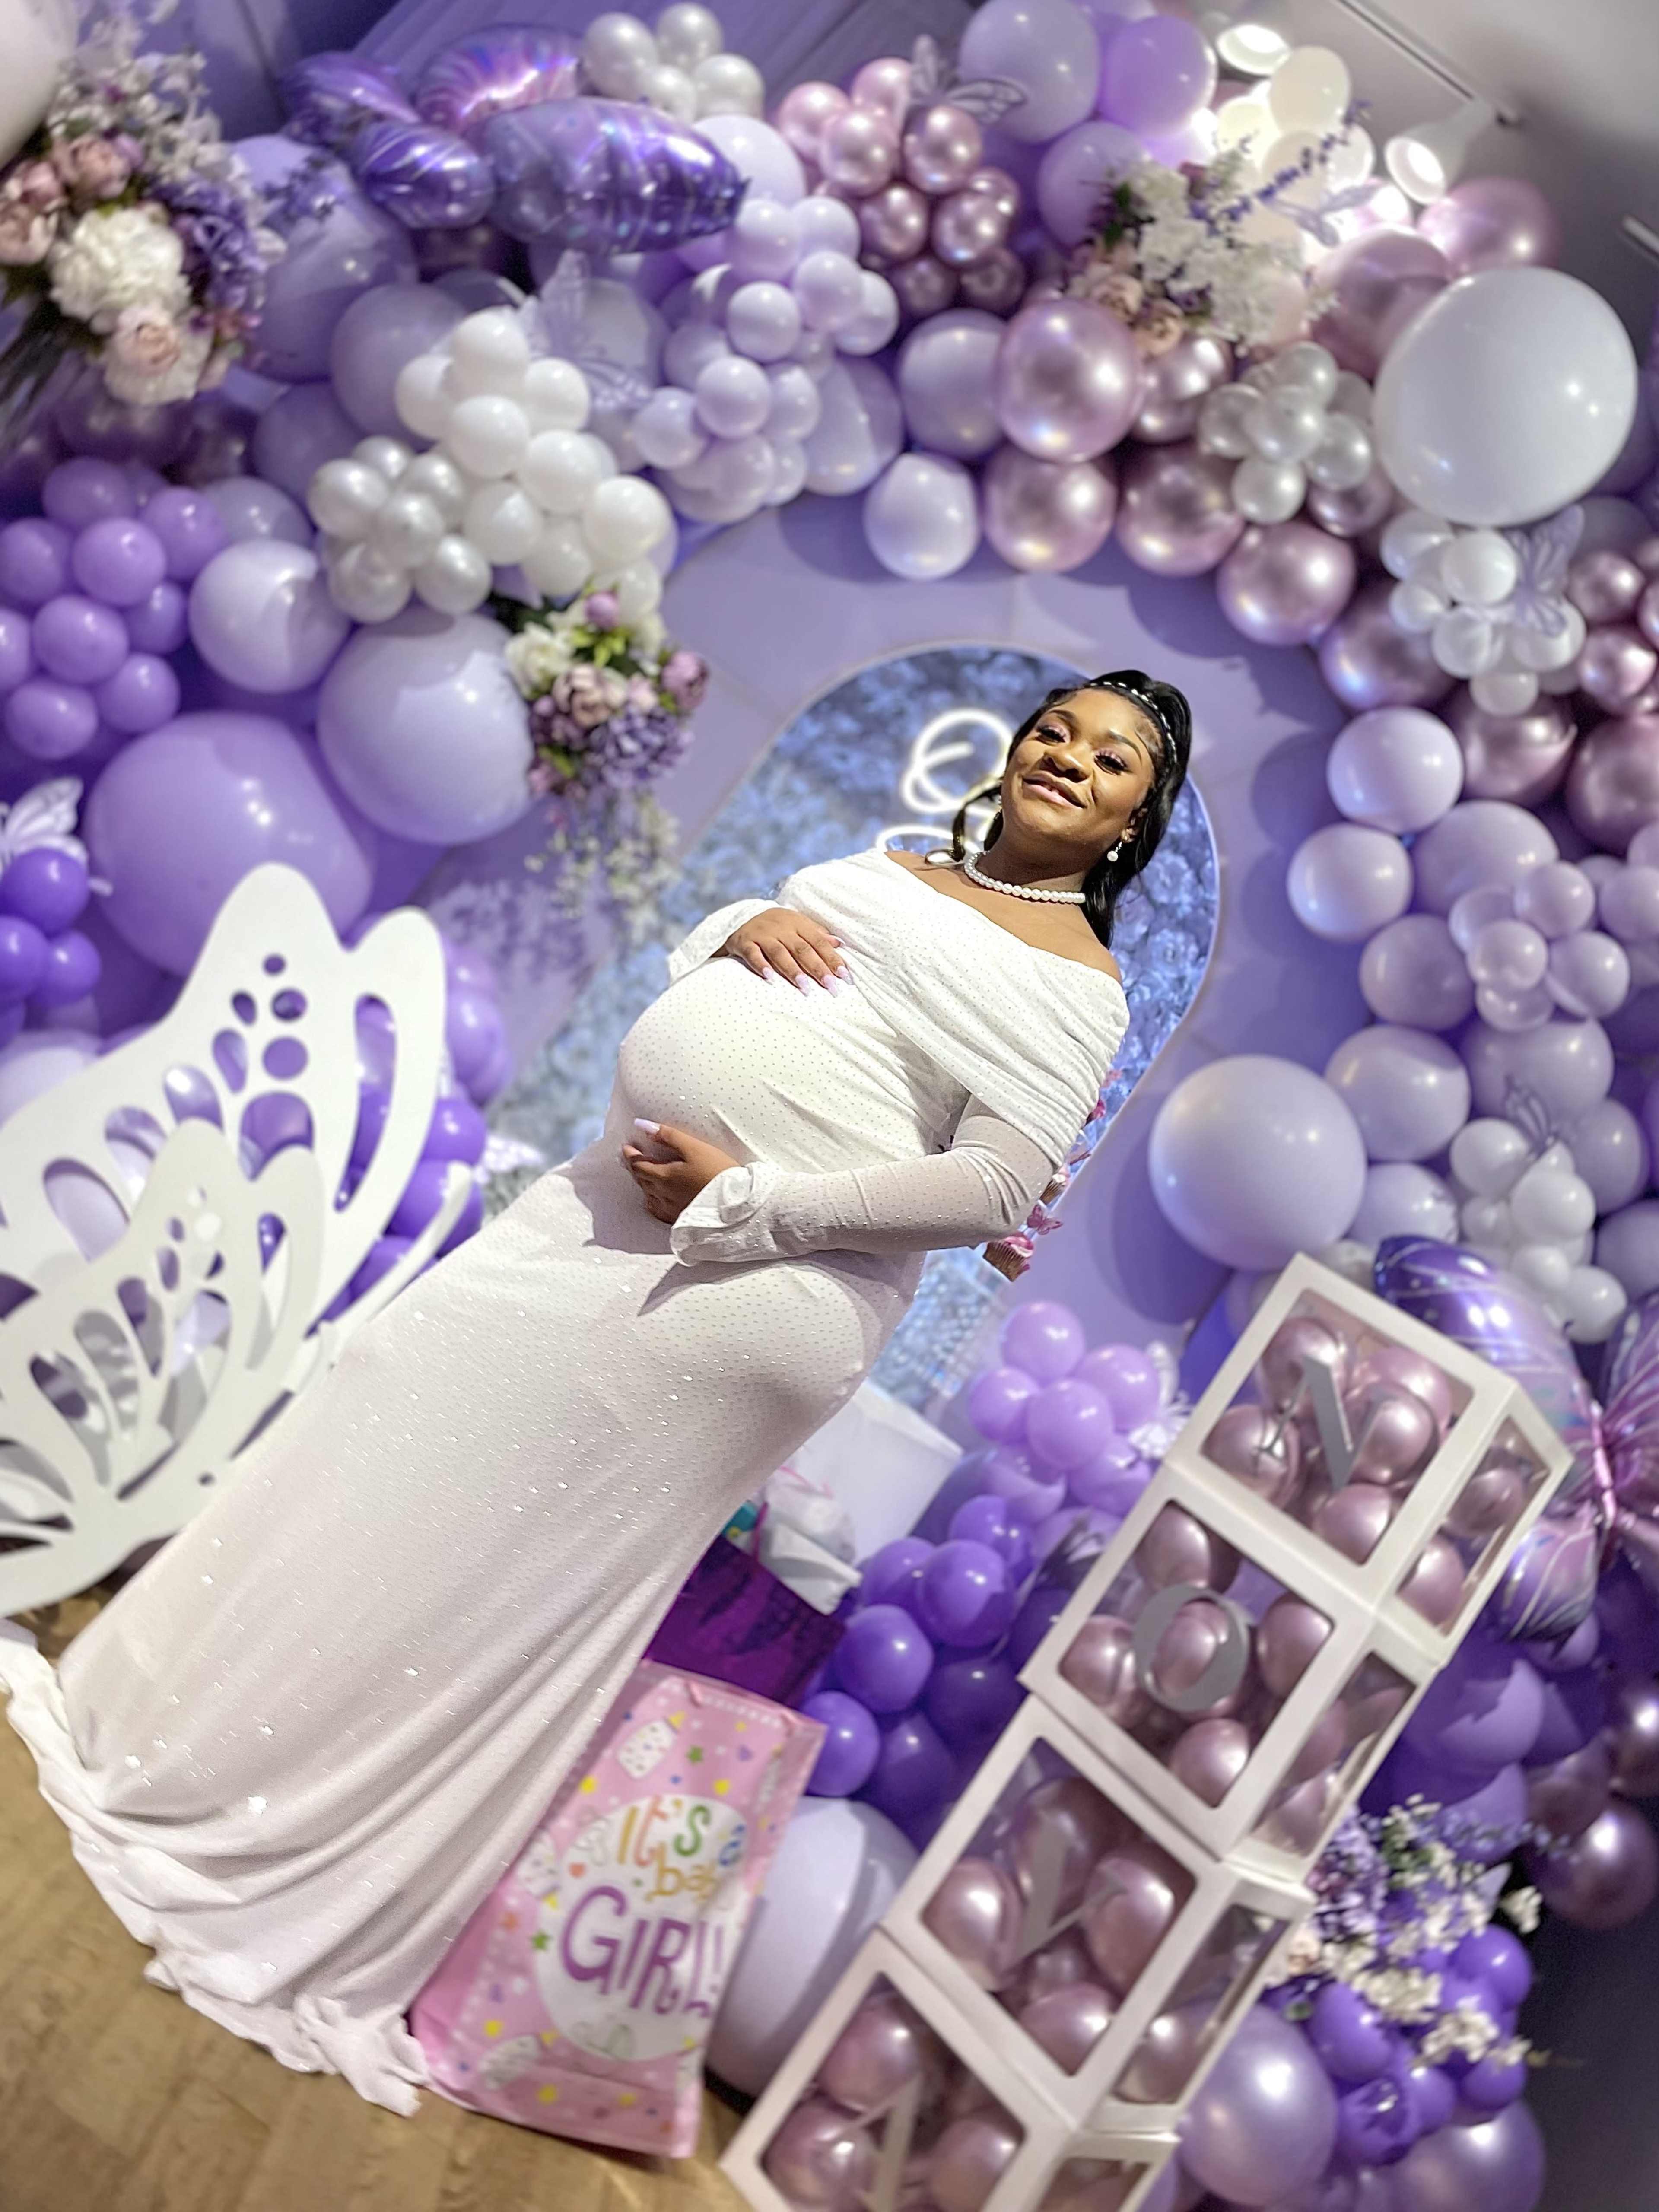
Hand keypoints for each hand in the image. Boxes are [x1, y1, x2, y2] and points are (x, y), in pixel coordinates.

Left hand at [621, 1120, 739, 1223]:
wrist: (737, 1202)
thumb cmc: (718, 1171)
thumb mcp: (694, 1147)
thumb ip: (667, 1136)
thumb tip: (642, 1125)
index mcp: (664, 1176)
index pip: (638, 1165)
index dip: (630, 1155)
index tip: (627, 1147)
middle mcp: (663, 1195)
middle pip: (641, 1179)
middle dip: (634, 1167)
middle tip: (631, 1158)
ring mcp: (671, 1209)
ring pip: (648, 1195)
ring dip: (642, 1183)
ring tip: (642, 1174)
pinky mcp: (680, 1218)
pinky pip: (657, 1211)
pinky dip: (652, 1201)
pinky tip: (654, 1199)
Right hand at [722, 905, 849, 989]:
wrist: (741, 919)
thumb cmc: (777, 927)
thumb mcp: (797, 925)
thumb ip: (817, 935)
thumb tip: (839, 944)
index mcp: (797, 923)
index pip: (818, 942)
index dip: (832, 958)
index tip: (844, 977)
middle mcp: (781, 927)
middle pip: (802, 949)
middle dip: (817, 968)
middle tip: (830, 986)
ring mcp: (762, 934)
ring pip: (779, 953)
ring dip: (792, 970)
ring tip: (805, 987)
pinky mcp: (744, 942)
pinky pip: (753, 954)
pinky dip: (761, 966)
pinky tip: (770, 978)